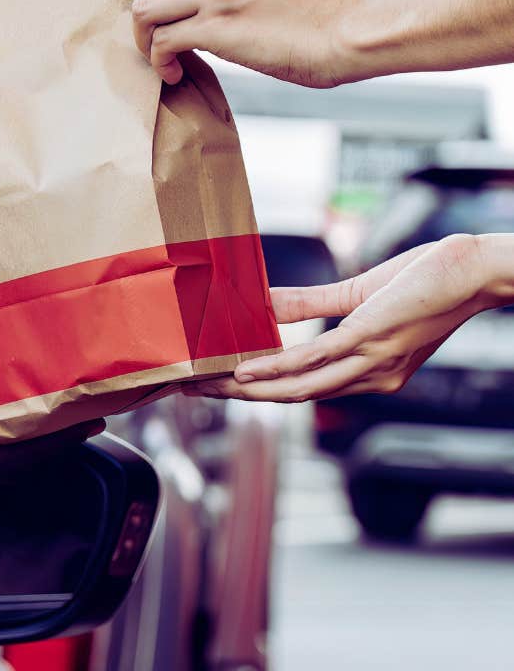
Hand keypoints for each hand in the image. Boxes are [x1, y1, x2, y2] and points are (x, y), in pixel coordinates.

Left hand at [131, 0, 358, 86]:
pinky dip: (159, 63)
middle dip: (142, 12)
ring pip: (143, 10)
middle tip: (155, 37)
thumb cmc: (314, 11)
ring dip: (144, 40)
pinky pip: (160, 43)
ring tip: (165, 59)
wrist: (349, 30)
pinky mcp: (215, 27)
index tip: (166, 13)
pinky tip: (175, 73)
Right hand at [187, 233, 513, 402]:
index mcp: (369, 373)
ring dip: (246, 390)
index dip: (258, 392)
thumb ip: (309, 304)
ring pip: (296, 387)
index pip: (304, 389)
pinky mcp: (366, 339)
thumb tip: (264, 303)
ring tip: (207, 386)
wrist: (474, 272)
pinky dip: (273, 368)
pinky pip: (311, 359)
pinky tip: (243, 370)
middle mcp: (369, 379)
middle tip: (196, 392)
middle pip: (291, 397)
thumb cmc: (426, 281)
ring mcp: (368, 362)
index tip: (218, 387)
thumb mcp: (360, 295)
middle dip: (239, 398)